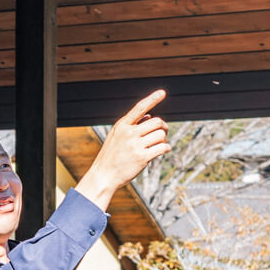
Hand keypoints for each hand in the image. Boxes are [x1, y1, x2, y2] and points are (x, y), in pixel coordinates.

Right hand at [75, 90, 170, 210]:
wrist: (103, 176)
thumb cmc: (111, 156)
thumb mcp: (116, 138)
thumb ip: (132, 126)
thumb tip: (150, 116)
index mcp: (122, 126)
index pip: (139, 108)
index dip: (152, 99)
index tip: (162, 92)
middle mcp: (128, 133)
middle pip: (157, 122)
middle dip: (163, 127)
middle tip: (162, 133)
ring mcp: (135, 145)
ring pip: (161, 135)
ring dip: (163, 140)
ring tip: (157, 145)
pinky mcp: (142, 157)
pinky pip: (163, 147)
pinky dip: (166, 148)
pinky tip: (163, 150)